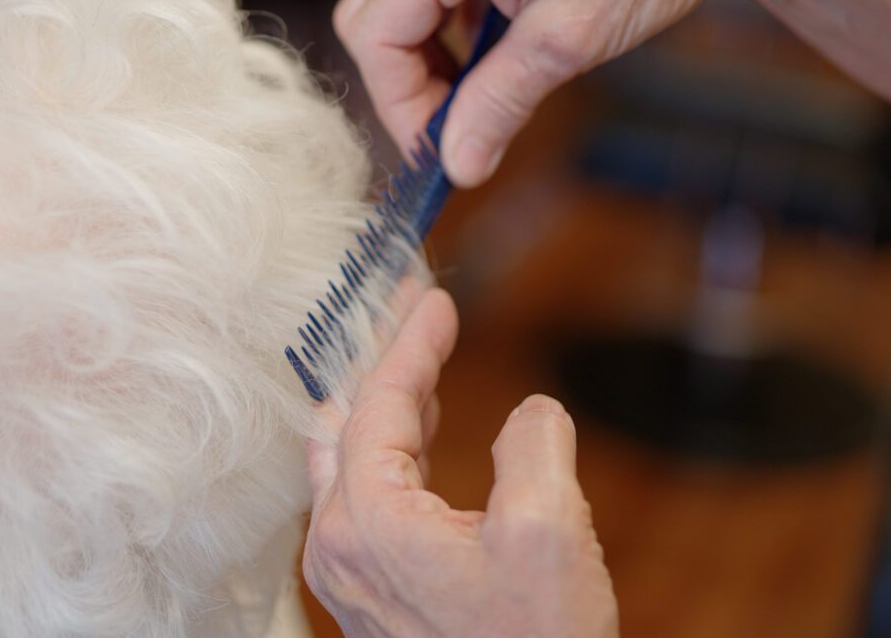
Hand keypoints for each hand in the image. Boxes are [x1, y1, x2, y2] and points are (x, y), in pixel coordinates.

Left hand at [303, 288, 617, 637]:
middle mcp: (339, 544)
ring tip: (418, 361)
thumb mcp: (552, 531)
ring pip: (348, 458)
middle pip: (347, 422)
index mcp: (368, 520)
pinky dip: (389, 450)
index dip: (409, 342)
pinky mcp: (370, 593)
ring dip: (384, 404)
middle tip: (412, 312)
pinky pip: (363, 497)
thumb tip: (531, 414)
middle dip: (381, 361)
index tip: (435, 297)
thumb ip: (535, 447)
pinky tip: (419, 435)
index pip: (378, 402)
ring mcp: (348, 573)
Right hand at [335, 0, 804, 186]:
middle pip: (373, 10)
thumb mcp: (567, 43)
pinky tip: (492, 53)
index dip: (398, 99)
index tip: (436, 147)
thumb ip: (497, 105)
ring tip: (477, 95)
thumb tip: (457, 164)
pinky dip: (447, 24)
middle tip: (453, 130)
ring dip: (425, 55)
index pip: (375, 29)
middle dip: (405, 80)